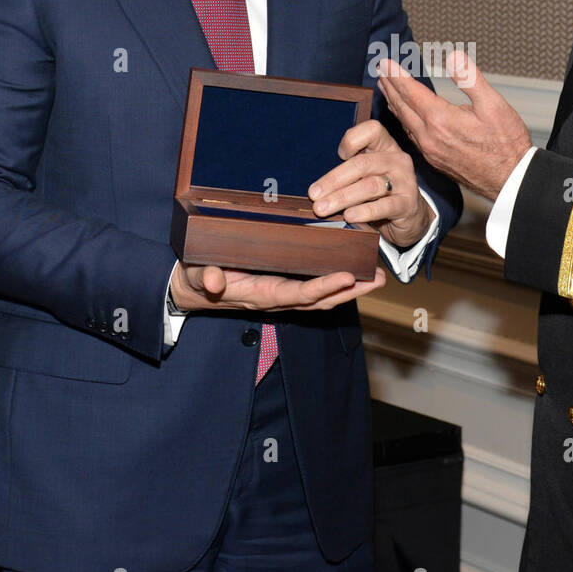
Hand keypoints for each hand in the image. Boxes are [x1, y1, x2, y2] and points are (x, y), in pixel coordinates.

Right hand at [169, 262, 385, 312]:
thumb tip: (211, 280)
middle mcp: (277, 298)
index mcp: (261, 294)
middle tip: (380, 278)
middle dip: (352, 291)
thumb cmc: (195, 278)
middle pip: (322, 300)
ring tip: (378, 276)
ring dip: (352, 289)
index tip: (349, 276)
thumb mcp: (196, 275)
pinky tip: (355, 271)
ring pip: (324, 297)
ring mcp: (282, 295)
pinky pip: (315, 289)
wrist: (191, 289)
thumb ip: (204, 277)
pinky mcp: (283, 288)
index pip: (299, 294)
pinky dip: (337, 282)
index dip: (325, 287)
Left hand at [307, 119, 433, 247]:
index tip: (337, 155)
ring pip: (370, 186)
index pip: (371, 130)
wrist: (410, 216)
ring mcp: (405, 182)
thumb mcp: (368, 174)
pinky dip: (363, 211)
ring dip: (342, 197)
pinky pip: (383, 206)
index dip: (351, 140)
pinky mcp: (407, 204)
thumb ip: (349, 170)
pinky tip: (349, 215)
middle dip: (334, 179)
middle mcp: (398, 160)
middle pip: (362, 164)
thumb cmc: (381, 192)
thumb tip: (317, 186)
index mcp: (386, 146)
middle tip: (314, 194)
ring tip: (323, 208)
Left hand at [377, 50, 530, 200]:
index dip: (396, 75)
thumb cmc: (506, 144)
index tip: (384, 61)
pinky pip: (412, 136)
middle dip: (389, 86)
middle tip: (379, 70)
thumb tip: (453, 56)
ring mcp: (430, 150)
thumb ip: (470, 79)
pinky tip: (405, 116)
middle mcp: (430, 137)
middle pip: (402, 106)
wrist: (510, 180)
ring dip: (394, 103)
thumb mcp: (494, 104)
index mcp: (441, 120)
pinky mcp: (435, 160)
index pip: (411, 92)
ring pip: (404, 122)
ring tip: (386, 88)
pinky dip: (404, 120)